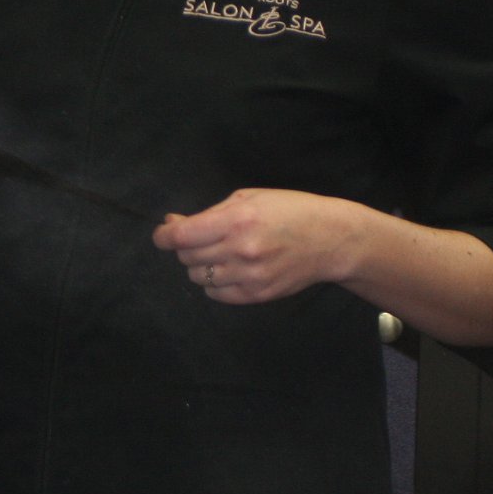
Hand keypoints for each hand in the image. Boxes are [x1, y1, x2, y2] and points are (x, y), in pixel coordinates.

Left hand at [151, 189, 363, 304]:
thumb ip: (209, 214)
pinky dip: (213, 283)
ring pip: (199, 277)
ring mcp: (250, 276)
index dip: (164, 236)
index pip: (182, 237)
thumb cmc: (289, 211)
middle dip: (186, 247)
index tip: (162, 235)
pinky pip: (217, 294)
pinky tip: (227, 270)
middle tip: (201, 239)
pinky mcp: (259, 295)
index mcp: (236, 221)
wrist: (331, 239)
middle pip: (187, 257)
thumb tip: (172, 224)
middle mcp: (241, 250)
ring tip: (219, 253)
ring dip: (200, 265)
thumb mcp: (248, 199)